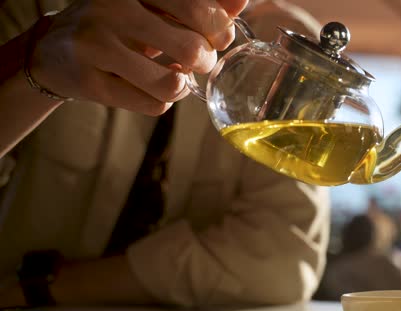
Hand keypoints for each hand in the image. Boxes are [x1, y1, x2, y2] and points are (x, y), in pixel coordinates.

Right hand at [26, 0, 247, 115]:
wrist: (54, 49)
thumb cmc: (120, 25)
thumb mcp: (155, 7)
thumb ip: (199, 5)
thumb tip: (241, 1)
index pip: (201, 11)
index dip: (221, 31)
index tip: (217, 37)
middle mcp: (114, 8)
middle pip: (192, 49)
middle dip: (206, 62)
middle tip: (199, 62)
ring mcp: (97, 44)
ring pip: (171, 85)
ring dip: (181, 87)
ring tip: (173, 78)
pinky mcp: (89, 81)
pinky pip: (151, 105)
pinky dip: (160, 102)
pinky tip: (148, 88)